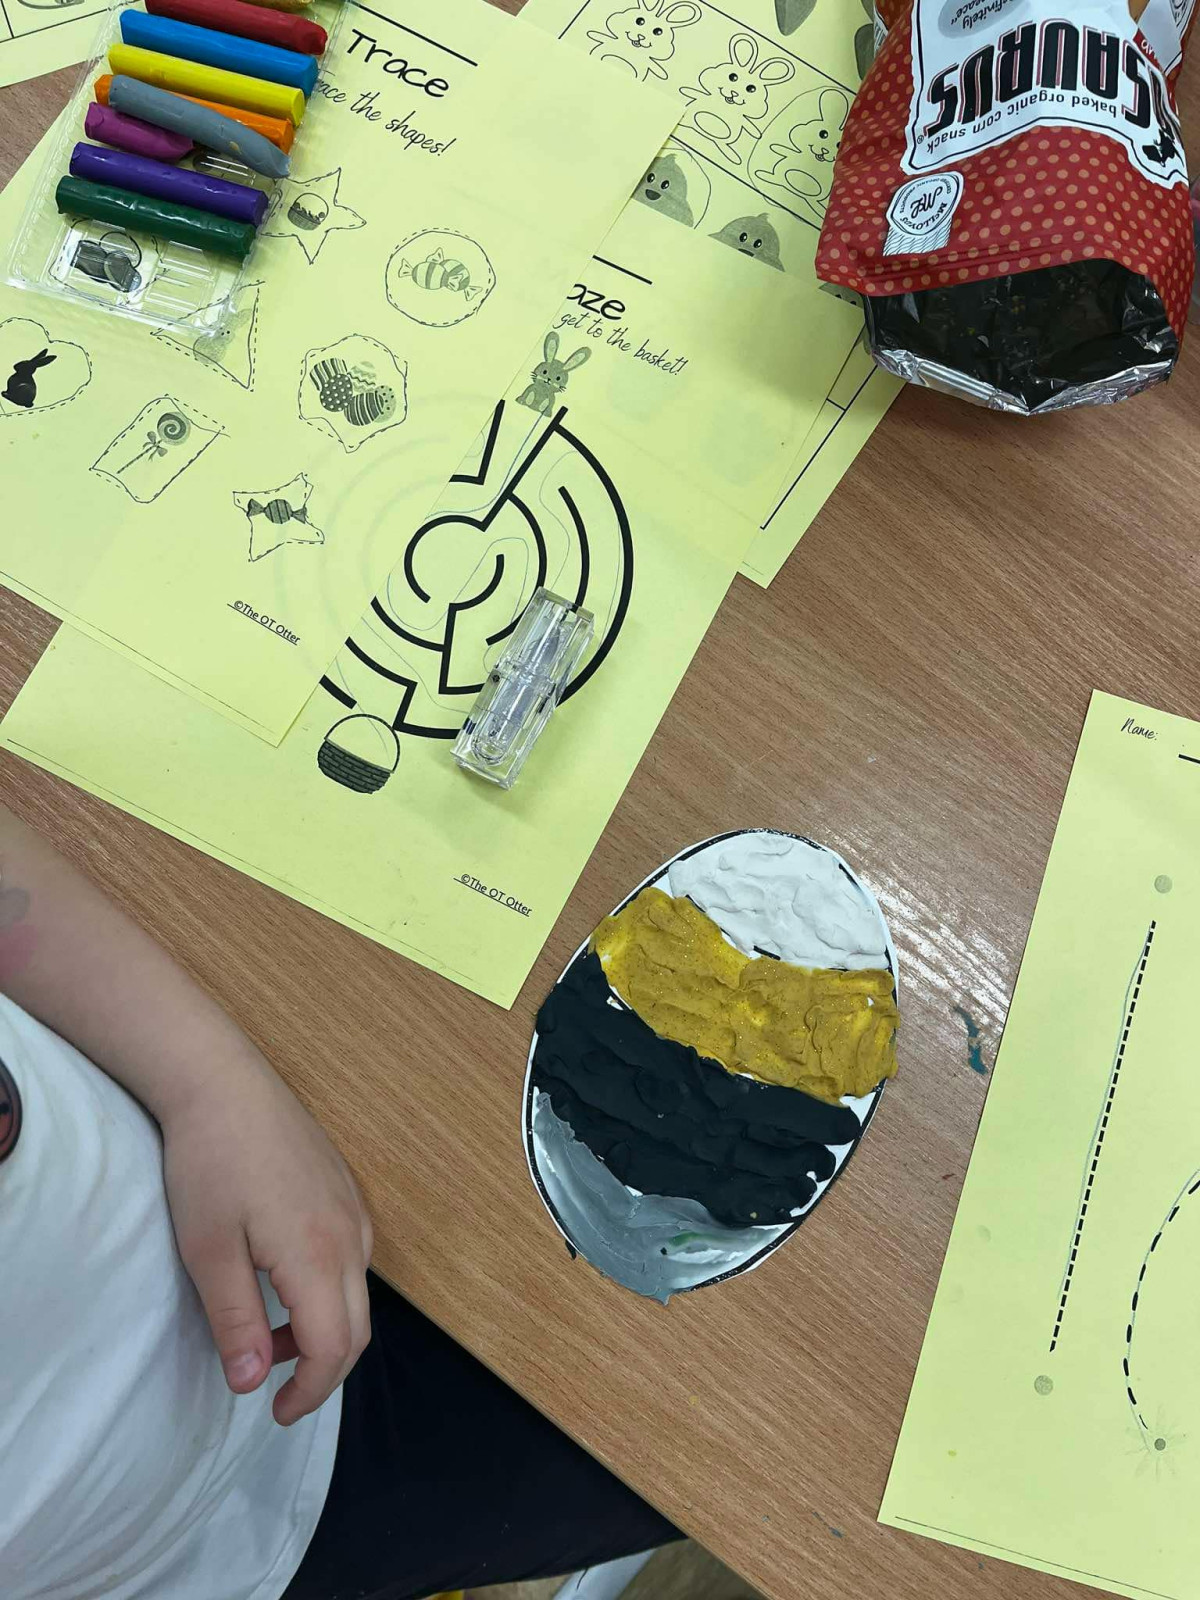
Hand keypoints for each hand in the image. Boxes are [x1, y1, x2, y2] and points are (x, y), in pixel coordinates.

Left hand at [162, 1054, 372, 1424]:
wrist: (224, 1083)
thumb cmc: (209, 1165)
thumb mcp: (208, 1251)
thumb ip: (236, 1321)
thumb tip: (252, 1383)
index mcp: (318, 1255)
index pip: (335, 1347)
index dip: (310, 1392)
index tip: (275, 1412)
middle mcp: (351, 1235)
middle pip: (359, 1327)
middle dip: (324, 1371)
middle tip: (278, 1393)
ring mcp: (354, 1209)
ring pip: (359, 1293)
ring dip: (326, 1330)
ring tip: (270, 1336)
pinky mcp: (346, 1190)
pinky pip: (354, 1259)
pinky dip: (330, 1292)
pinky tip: (284, 1282)